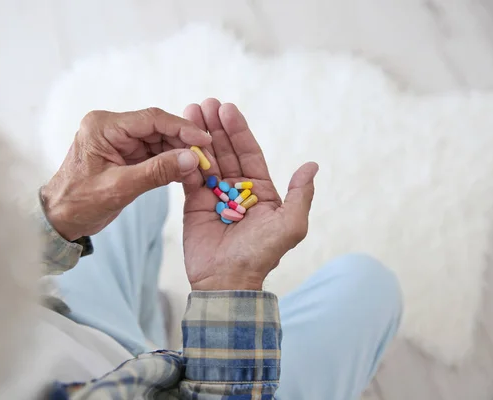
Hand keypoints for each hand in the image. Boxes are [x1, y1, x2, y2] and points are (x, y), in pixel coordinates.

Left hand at [42, 108, 210, 240]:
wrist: (59, 220)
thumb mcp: (120, 187)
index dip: (181, 128)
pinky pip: (153, 154)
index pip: (151, 119)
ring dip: (179, 155)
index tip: (204, 140)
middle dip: (183, 144)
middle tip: (206, 160)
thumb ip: (157, 171)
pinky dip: (170, 164)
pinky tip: (185, 173)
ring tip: (199, 169)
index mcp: (103, 127)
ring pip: (159, 142)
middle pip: (158, 129)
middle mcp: (111, 128)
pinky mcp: (124, 155)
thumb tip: (191, 158)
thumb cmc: (79, 203)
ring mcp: (118, 141)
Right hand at [182, 99, 317, 290]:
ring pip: (207, 159)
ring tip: (189, 111)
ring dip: (199, 136)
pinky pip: (190, 177)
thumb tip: (311, 165)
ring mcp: (215, 195)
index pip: (250, 153)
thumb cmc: (261, 254)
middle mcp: (238, 190)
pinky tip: (180, 139)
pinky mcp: (195, 204)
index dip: (239, 130)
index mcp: (261, 191)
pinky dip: (186, 158)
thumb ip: (299, 195)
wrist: (228, 280)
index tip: (228, 109)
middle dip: (216, 127)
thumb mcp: (290, 225)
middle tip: (205, 103)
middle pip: (226, 151)